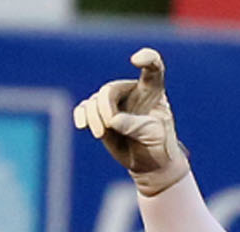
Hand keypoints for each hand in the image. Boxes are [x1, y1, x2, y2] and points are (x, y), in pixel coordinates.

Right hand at [73, 48, 190, 195]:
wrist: (150, 164)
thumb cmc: (159, 146)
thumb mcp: (154, 135)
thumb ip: (135, 125)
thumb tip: (112, 120)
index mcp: (153, 91)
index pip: (153, 69)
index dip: (146, 59)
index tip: (136, 60)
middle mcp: (132, 92)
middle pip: (110, 90)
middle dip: (105, 107)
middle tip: (110, 125)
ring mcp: (114, 103)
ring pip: (95, 101)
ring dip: (93, 116)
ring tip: (100, 134)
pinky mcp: (100, 115)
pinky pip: (85, 108)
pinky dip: (81, 114)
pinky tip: (81, 125)